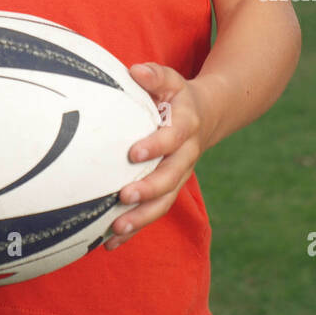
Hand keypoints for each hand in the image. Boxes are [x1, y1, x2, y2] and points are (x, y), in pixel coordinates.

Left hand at [105, 63, 213, 250]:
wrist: (205, 116)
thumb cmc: (176, 96)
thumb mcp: (171, 80)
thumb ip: (155, 75)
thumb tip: (135, 71)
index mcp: (185, 127)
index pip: (172, 139)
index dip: (155, 146)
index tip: (132, 153)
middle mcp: (185, 156)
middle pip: (170, 178)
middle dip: (148, 190)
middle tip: (122, 196)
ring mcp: (178, 176)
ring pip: (164, 203)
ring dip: (141, 218)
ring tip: (115, 229)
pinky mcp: (169, 190)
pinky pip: (153, 212)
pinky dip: (135, 229)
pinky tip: (110, 243)